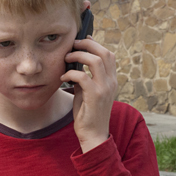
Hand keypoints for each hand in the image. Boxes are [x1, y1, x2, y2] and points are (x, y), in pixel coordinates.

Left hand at [62, 35, 116, 152]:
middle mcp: (111, 82)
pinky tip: (63, 77)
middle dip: (87, 45)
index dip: (96, 44)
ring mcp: (105, 89)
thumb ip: (85, 79)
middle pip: (104, 53)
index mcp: (112, 80)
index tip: (83, 40)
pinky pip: (82, 76)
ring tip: (67, 58)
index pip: (109, 55)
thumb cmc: (88, 114)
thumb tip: (74, 65)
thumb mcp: (88, 93)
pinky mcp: (95, 96)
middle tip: (73, 44)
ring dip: (78, 56)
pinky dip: (71, 73)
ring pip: (95, 61)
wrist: (93, 135)